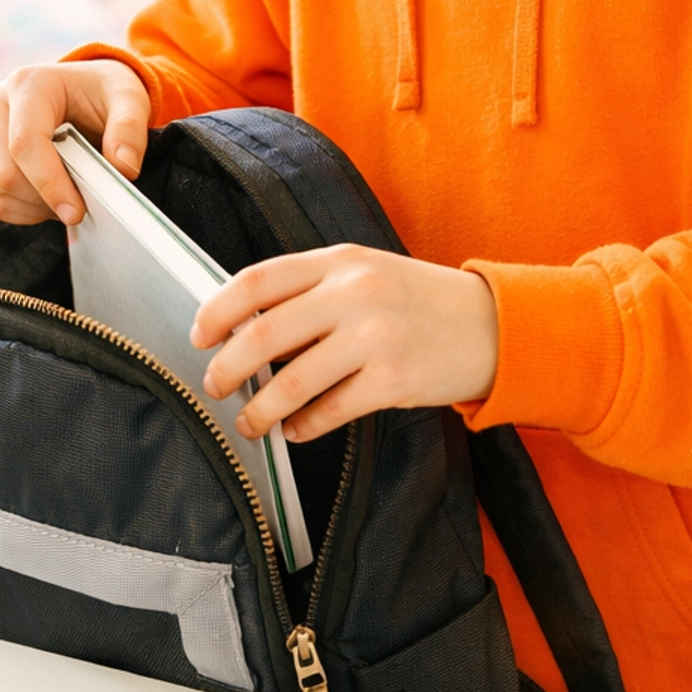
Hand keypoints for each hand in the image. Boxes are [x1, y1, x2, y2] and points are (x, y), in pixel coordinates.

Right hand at [0, 59, 150, 225]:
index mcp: (29, 84)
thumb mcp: (129, 100)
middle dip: (44, 200)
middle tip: (79, 205)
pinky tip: (48, 199)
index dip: (49, 183)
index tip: (75, 211)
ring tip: (67, 196)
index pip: (25, 143)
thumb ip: (129, 130)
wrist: (85, 89)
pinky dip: (22, 211)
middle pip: (4, 173)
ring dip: (34, 208)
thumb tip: (124, 167)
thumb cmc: (104, 93)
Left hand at [190, 244, 499, 442]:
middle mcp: (355, 293)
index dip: (218, 310)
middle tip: (214, 386)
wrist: (491, 325)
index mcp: (341, 261)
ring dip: (260, 409)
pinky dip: (303, 426)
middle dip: (227, 368)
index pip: (258, 280)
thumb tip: (245, 327)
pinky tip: (295, 430)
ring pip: (291, 381)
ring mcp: (375, 337)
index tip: (200, 335)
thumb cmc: (419, 300)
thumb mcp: (366, 272)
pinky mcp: (393, 380)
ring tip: (249, 421)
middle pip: (264, 334)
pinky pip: (329, 411)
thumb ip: (312, 289)